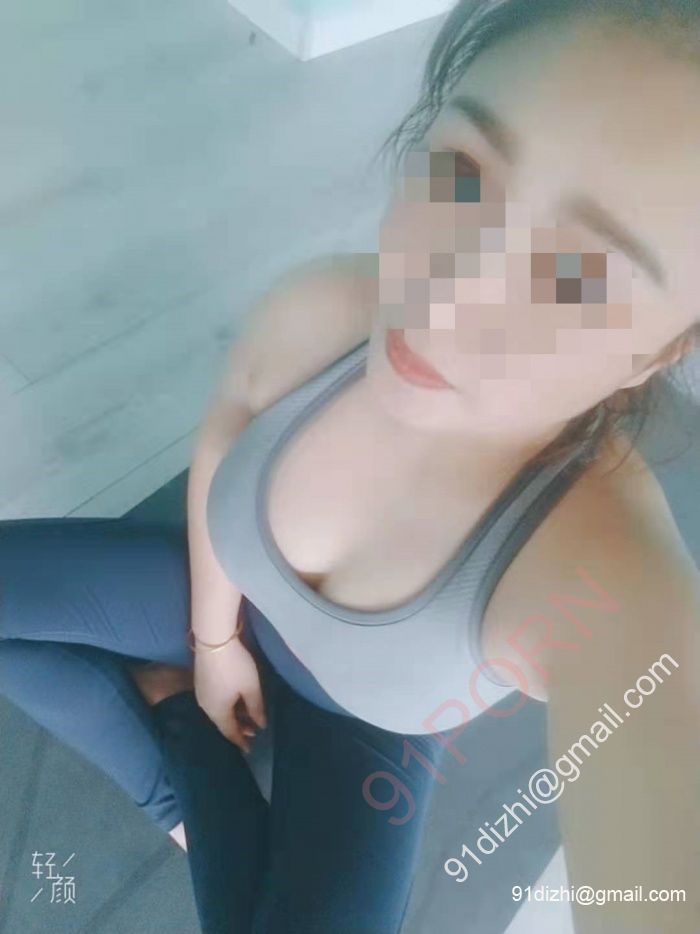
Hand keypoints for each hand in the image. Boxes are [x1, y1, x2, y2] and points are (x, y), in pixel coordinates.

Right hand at [193, 637, 266, 752]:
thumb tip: (261, 725)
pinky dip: (226, 706)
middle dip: (238, 728)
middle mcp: (206, 706)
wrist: (213, 640)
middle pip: (223, 722)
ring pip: (218, 711)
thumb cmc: (235, 667)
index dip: (240, 741)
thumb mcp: (251, 688)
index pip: (229, 732)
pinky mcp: (201, 681)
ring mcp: (201, 693)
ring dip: (233, 715)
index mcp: (217, 712)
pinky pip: (214, 702)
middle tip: (253, 732)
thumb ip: (256, 708)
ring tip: (247, 716)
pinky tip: (234, 701)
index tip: (249, 749)